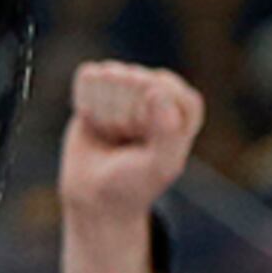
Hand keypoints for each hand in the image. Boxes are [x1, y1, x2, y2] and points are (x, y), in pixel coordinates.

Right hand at [61, 62, 203, 232]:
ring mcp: (131, 83)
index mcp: (186, 106)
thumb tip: (154, 89)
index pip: (165, 91)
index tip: (143, 143)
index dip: (147, 118)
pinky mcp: (103, 82)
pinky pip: (90, 77)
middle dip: (123, 116)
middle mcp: (161, 89)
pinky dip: (85, 103)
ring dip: (104, 112)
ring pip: (111, 76)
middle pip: (137, 81)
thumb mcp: (157, 168)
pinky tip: (94, 121)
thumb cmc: (133, 183)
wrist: (94, 196)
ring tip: (112, 134)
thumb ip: (166, 132)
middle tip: (126, 143)